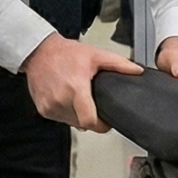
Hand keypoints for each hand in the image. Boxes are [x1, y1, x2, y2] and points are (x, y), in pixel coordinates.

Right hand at [24, 33, 143, 130]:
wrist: (39, 51)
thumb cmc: (65, 53)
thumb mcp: (96, 55)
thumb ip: (118, 64)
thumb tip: (138, 71)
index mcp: (75, 89)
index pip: (90, 121)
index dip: (102, 125)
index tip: (107, 121)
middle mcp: (61, 101)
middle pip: (83, 124)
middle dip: (92, 118)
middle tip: (94, 103)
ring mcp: (50, 107)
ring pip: (71, 123)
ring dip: (78, 116)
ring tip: (79, 98)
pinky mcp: (43, 110)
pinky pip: (60, 119)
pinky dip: (66, 113)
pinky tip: (67, 99)